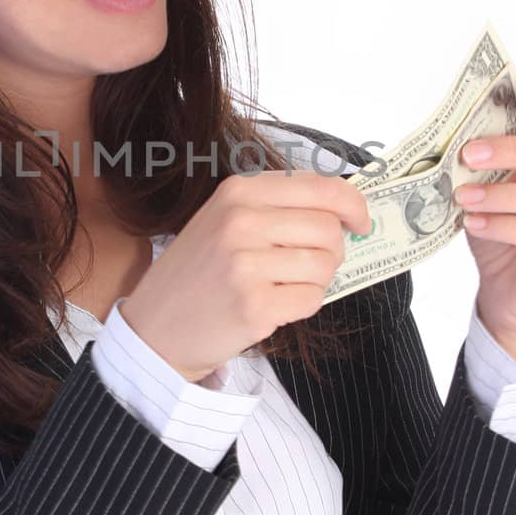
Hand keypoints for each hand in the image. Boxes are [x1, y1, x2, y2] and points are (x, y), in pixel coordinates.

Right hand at [118, 168, 371, 382]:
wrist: (154, 328)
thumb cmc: (197, 273)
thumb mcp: (223, 219)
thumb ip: (276, 207)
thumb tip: (343, 210)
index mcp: (238, 192)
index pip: (320, 186)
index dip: (352, 204)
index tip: (360, 221)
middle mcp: (241, 221)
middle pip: (328, 228)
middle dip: (333, 250)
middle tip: (309, 263)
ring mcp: (246, 264)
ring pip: (325, 265)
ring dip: (317, 280)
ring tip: (283, 285)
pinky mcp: (255, 305)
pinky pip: (312, 300)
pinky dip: (302, 305)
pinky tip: (274, 305)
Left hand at [454, 86, 515, 356]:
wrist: (508, 293)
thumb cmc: (504, 233)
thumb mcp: (494, 190)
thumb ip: (491, 164)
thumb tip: (463, 133)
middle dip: (515, 150)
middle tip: (469, 153)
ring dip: (503, 195)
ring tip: (464, 198)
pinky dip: (508, 226)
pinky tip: (476, 223)